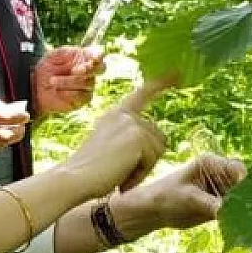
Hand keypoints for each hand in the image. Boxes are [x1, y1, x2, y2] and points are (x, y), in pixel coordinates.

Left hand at [33, 46, 103, 115]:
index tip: (93, 58)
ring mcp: (88, 85)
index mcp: (84, 57)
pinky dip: (67, 92)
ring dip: (67, 82)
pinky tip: (57, 91)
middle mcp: (90, 71)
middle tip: (74, 71)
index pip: (99, 55)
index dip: (98, 56)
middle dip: (87, 69)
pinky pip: (80, 95)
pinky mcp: (83, 99)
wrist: (36, 87)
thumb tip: (81, 52)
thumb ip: (67, 52)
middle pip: (99, 69)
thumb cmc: (47, 68)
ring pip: (86, 82)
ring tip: (52, 81)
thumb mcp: (54, 56)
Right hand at [65, 80, 168, 197]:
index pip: (143, 93)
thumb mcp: (111, 146)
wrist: (74, 178)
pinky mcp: (137, 136)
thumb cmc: (90, 171)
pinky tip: (121, 179)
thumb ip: (131, 138)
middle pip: (159, 138)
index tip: (177, 74)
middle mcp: (125, 114)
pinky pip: (152, 160)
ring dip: (143, 169)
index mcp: (117, 113)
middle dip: (147, 160)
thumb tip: (160, 141)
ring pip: (158, 151)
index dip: (161, 83)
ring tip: (120, 175)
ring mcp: (132, 123)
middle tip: (123, 173)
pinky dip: (139, 174)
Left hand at [114, 153, 245, 234]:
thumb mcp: (190, 200)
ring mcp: (221, 189)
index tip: (249, 201)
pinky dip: (239, 218)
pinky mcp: (221, 203)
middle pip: (245, 184)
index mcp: (211, 163)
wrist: (153, 211)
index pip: (238, 170)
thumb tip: (234, 212)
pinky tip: (241, 226)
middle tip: (250, 215)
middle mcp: (219, 173)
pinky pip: (236, 210)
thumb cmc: (166, 198)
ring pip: (243, 198)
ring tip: (247, 222)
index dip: (247, 184)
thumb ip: (214, 205)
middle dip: (249, 198)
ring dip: (246, 209)